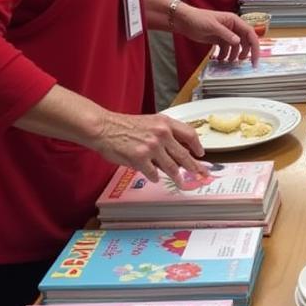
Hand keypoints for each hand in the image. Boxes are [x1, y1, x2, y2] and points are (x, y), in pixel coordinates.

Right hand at [92, 109, 208, 185]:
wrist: (104, 128)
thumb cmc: (125, 126)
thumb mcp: (151, 122)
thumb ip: (165, 134)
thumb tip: (179, 150)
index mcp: (165, 123)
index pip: (189, 134)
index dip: (197, 146)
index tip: (201, 154)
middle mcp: (161, 134)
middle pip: (184, 154)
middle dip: (194, 167)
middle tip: (201, 174)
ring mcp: (151, 147)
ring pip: (171, 167)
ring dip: (177, 177)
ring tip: (182, 182)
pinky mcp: (140, 159)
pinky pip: (153, 173)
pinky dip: (154, 177)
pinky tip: (154, 177)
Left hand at [174, 6, 260, 66]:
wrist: (184, 21)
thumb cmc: (198, 18)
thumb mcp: (213, 26)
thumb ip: (226, 34)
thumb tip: (239, 42)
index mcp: (234, 21)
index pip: (250, 33)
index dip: (255, 46)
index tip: (255, 58)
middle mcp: (233, 27)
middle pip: (245, 41)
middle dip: (246, 53)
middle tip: (246, 64)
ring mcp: (226, 34)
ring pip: (236, 47)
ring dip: (234, 55)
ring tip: (228, 62)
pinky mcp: (219, 40)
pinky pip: (227, 49)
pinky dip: (225, 55)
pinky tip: (220, 59)